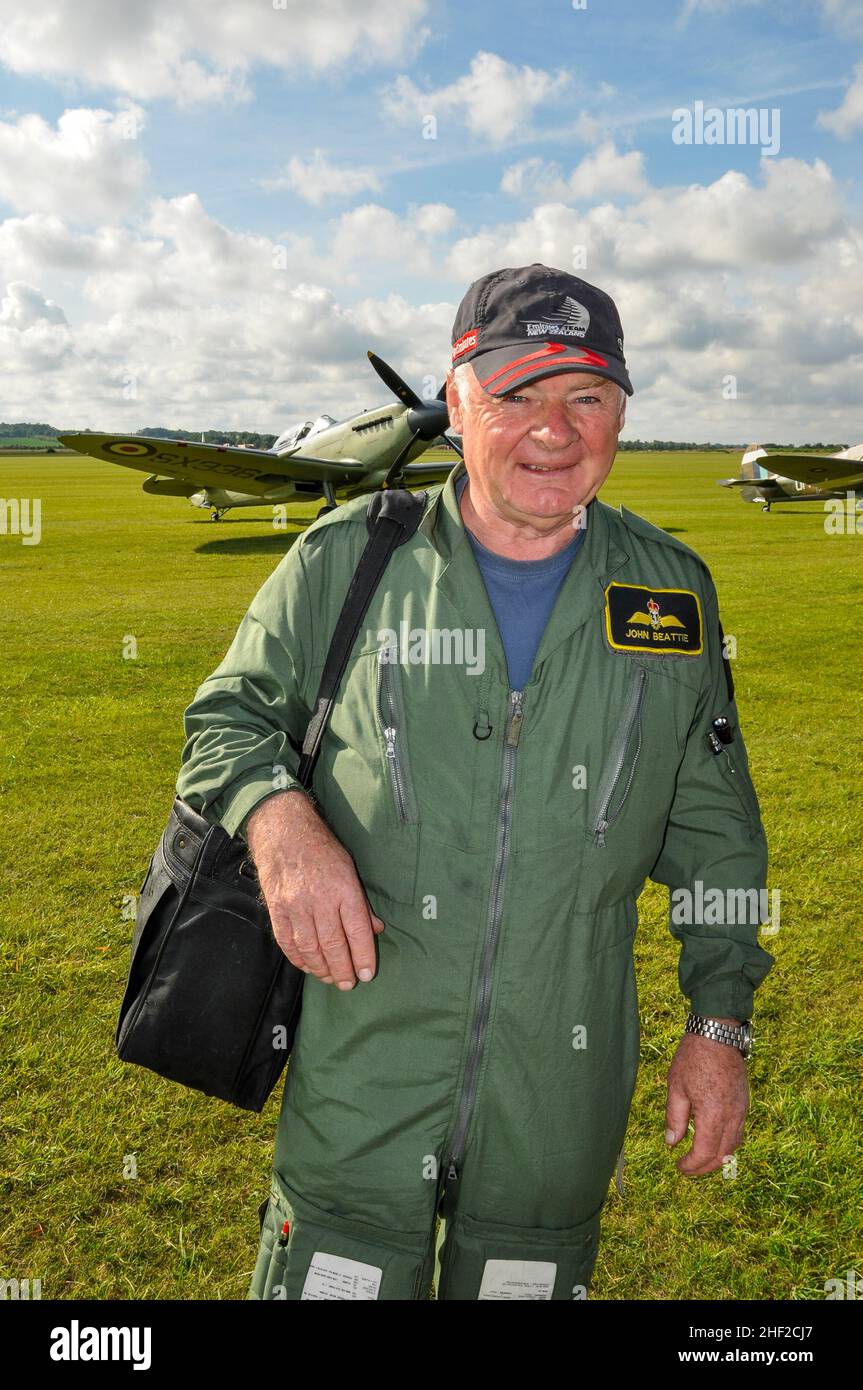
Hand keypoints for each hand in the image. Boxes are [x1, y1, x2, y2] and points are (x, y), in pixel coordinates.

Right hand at [246, 790, 384, 989]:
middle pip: (333, 945)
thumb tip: (375, 930)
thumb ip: (361, 902)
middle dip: (343, 969)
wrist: (283, 830)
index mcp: (344, 889)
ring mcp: (295, 906)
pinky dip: (298, 959)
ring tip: (330, 978)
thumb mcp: (349, 869)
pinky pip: (287, 942)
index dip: (363, 956)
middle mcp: (320, 900)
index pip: (357, 931)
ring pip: (310, 949)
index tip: (367, 974)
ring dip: (321, 969)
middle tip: (349, 983)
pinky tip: (308, 966)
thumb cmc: (321, 848)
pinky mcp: (277, 909)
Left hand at [664, 1023, 748, 1174]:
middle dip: (704, 1167)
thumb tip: (672, 1143)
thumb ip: (674, 1118)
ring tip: (698, 1158)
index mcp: (713, 1114)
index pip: (705, 1153)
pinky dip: (726, 1144)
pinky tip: (713, 1140)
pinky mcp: (744, 1104)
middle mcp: (732, 1116)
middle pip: (722, 1155)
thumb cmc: (693, 1057)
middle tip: (687, 1167)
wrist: (718, 1033)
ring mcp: (741, 1110)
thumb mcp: (676, 1086)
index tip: (678, 1167)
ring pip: (733, 1146)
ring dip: (717, 1157)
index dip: (692, 1166)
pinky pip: (738, 1132)